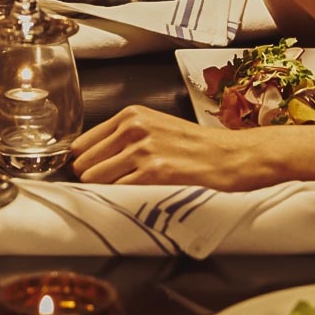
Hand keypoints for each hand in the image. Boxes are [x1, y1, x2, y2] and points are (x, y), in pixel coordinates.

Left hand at [69, 106, 282, 188]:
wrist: (233, 156)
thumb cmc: (197, 146)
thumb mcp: (156, 128)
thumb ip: (123, 139)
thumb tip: (89, 161)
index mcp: (131, 115)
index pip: (81, 144)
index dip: (84, 163)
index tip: (91, 175)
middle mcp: (133, 128)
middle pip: (83, 163)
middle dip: (92, 179)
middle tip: (111, 188)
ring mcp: (143, 149)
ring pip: (95, 179)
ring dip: (105, 192)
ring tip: (126, 194)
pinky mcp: (154, 172)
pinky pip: (117, 192)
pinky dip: (121, 200)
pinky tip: (136, 198)